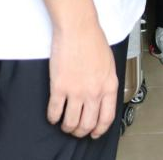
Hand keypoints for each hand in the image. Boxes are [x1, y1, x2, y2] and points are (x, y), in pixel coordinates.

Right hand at [47, 21, 117, 138]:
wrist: (78, 28)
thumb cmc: (93, 40)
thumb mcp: (108, 64)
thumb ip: (106, 82)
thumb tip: (101, 96)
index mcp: (109, 85)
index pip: (106, 117)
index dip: (99, 130)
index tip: (94, 133)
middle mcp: (94, 92)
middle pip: (88, 124)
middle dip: (81, 131)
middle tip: (76, 130)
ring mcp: (76, 91)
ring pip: (71, 122)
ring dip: (66, 126)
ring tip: (64, 123)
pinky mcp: (59, 87)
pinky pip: (54, 112)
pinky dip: (53, 117)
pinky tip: (53, 115)